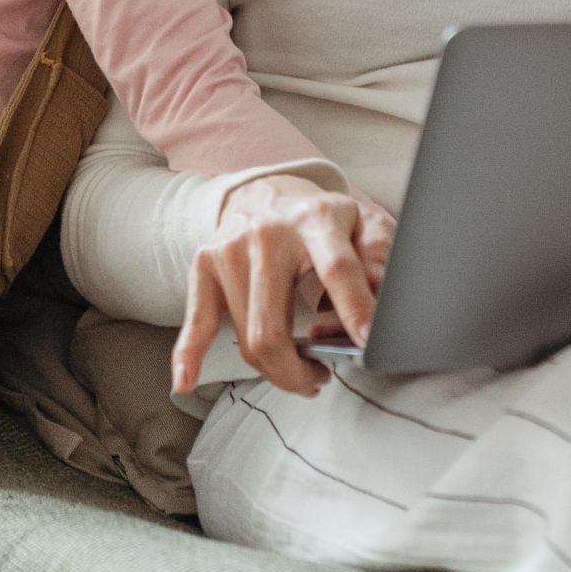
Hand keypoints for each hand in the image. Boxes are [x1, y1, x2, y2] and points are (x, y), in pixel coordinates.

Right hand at [171, 175, 390, 397]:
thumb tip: (385, 302)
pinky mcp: (204, 263)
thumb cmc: (322, 219)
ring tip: (300, 368)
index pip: (337, 268)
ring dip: (276, 371)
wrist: (267, 190)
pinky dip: (188, 354)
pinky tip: (185, 380)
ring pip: (247, 338)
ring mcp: (231, 249)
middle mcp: (268, 233)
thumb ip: (381, 259)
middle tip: (321, 377)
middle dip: (299, 371)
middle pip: (274, 328)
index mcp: (316, 219)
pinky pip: (196, 319)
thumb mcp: (364, 224)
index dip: (354, 308)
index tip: (367, 343)